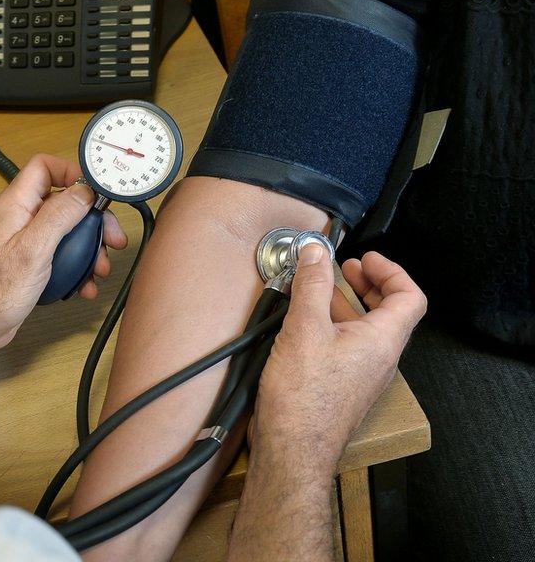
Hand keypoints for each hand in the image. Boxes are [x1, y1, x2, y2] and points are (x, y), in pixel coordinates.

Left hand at [0, 154, 126, 350]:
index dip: (73, 172)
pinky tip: (84, 285)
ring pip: (64, 232)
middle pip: (62, 202)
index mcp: (14, 205)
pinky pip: (57, 256)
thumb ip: (59, 216)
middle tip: (112, 239)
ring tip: (100, 269)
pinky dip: (74, 268)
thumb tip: (84, 191)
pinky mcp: (27, 263)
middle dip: (91, 220)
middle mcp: (18, 218)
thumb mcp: (33, 250)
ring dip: (87, 249)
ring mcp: (22, 241)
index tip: (98, 192)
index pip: (44, 168)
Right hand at [251, 245, 426, 473]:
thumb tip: (315, 253)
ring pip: (365, 330)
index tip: (365, 258)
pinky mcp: (342, 388)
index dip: (391, 271)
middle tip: (347, 269)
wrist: (293, 449)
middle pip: (390, 312)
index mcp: (382, 341)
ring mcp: (362, 376)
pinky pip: (348, 348)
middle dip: (368, 284)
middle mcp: (380, 359)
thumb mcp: (304, 329)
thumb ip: (312, 285)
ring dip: (346, 305)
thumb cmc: (303, 398)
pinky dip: (333, 327)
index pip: (409, 297)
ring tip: (318, 292)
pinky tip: (305, 325)